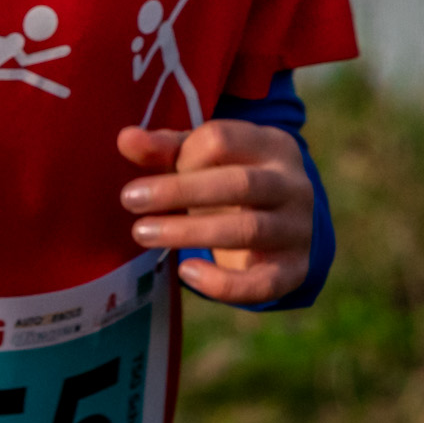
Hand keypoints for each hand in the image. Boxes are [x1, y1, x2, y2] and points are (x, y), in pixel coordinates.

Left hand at [117, 120, 314, 306]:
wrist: (285, 223)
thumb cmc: (231, 180)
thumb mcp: (203, 160)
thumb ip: (165, 148)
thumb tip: (126, 139)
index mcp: (272, 145)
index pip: (223, 139)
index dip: (184, 155)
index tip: (154, 171)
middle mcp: (292, 184)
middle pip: (240, 184)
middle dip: (180, 192)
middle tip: (130, 199)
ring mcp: (298, 228)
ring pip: (248, 229)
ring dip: (190, 232)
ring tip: (143, 233)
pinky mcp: (294, 270)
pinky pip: (262, 282)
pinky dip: (223, 283)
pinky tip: (187, 272)